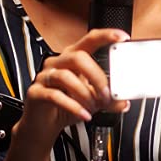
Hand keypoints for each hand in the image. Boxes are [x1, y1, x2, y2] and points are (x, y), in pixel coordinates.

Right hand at [13, 27, 130, 153]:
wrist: (43, 124)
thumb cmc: (66, 106)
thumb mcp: (92, 101)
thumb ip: (109, 100)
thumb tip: (123, 101)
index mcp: (73, 57)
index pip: (89, 40)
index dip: (105, 36)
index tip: (122, 37)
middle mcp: (58, 63)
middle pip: (78, 57)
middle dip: (96, 77)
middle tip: (106, 94)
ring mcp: (45, 76)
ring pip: (65, 76)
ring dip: (84, 94)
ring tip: (93, 107)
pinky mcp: (36, 92)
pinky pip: (55, 95)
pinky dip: (73, 107)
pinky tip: (84, 114)